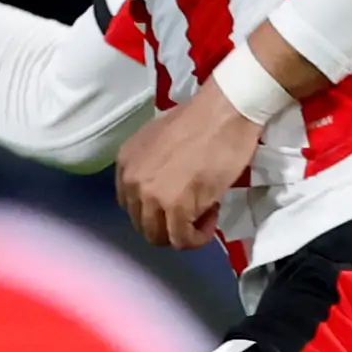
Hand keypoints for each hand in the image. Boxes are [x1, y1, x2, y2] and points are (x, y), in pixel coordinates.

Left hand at [117, 84, 266, 251]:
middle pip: (143, 224)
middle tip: (196, 208)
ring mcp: (151, 196)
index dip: (157, 209)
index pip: (131, 205)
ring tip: (206, 212)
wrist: (225, 111)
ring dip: (184, 232)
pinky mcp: (176, 208)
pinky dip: (198, 238)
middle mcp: (132, 181)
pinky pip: (182, 240)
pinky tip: (212, 219)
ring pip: (159, 237)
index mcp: (125, 162)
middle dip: (169, 223)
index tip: (180, 199)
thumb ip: (153, 166)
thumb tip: (166, 187)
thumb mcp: (159, 140)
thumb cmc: (202, 119)